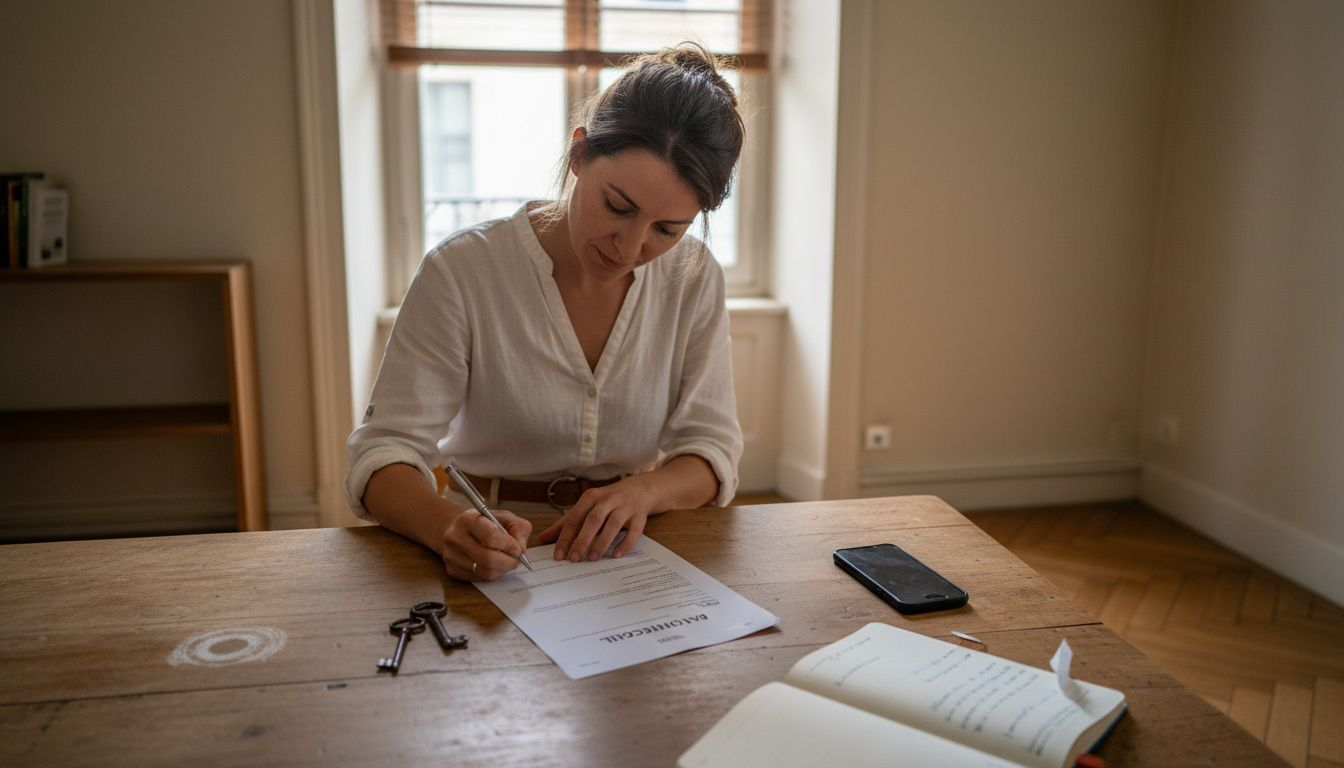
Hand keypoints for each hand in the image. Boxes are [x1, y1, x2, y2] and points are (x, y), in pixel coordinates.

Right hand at [438, 505, 531, 580]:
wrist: (458, 529)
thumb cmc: (484, 523)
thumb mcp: (504, 517)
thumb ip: (518, 528)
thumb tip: (521, 549)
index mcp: (468, 519)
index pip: (490, 536)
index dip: (509, 545)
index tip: (518, 549)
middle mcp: (455, 537)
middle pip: (487, 558)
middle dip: (508, 562)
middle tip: (516, 560)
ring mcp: (451, 555)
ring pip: (484, 571)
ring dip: (502, 570)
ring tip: (508, 563)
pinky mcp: (452, 569)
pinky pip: (478, 578)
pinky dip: (492, 575)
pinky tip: (496, 566)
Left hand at [539, 477, 656, 561]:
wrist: (640, 489)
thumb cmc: (608, 501)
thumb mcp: (587, 507)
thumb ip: (567, 522)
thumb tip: (544, 538)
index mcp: (591, 497)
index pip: (575, 517)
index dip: (565, 537)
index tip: (559, 554)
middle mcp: (608, 500)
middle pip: (593, 520)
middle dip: (582, 540)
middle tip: (574, 558)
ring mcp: (625, 507)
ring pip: (613, 524)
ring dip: (602, 542)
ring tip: (593, 558)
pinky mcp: (640, 516)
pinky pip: (634, 531)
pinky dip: (626, 543)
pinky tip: (616, 555)